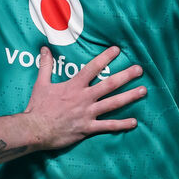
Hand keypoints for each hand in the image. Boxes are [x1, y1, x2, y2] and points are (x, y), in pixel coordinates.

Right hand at [24, 46, 145, 149]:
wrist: (35, 129)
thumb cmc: (38, 107)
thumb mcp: (41, 84)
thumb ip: (46, 66)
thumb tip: (44, 48)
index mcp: (74, 86)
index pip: (92, 68)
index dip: (105, 58)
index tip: (117, 50)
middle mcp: (84, 98)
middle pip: (109, 84)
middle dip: (126, 76)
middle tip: (139, 70)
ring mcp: (87, 113)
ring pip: (113, 103)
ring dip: (130, 97)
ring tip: (143, 91)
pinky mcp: (87, 128)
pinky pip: (108, 126)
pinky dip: (122, 124)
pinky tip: (134, 122)